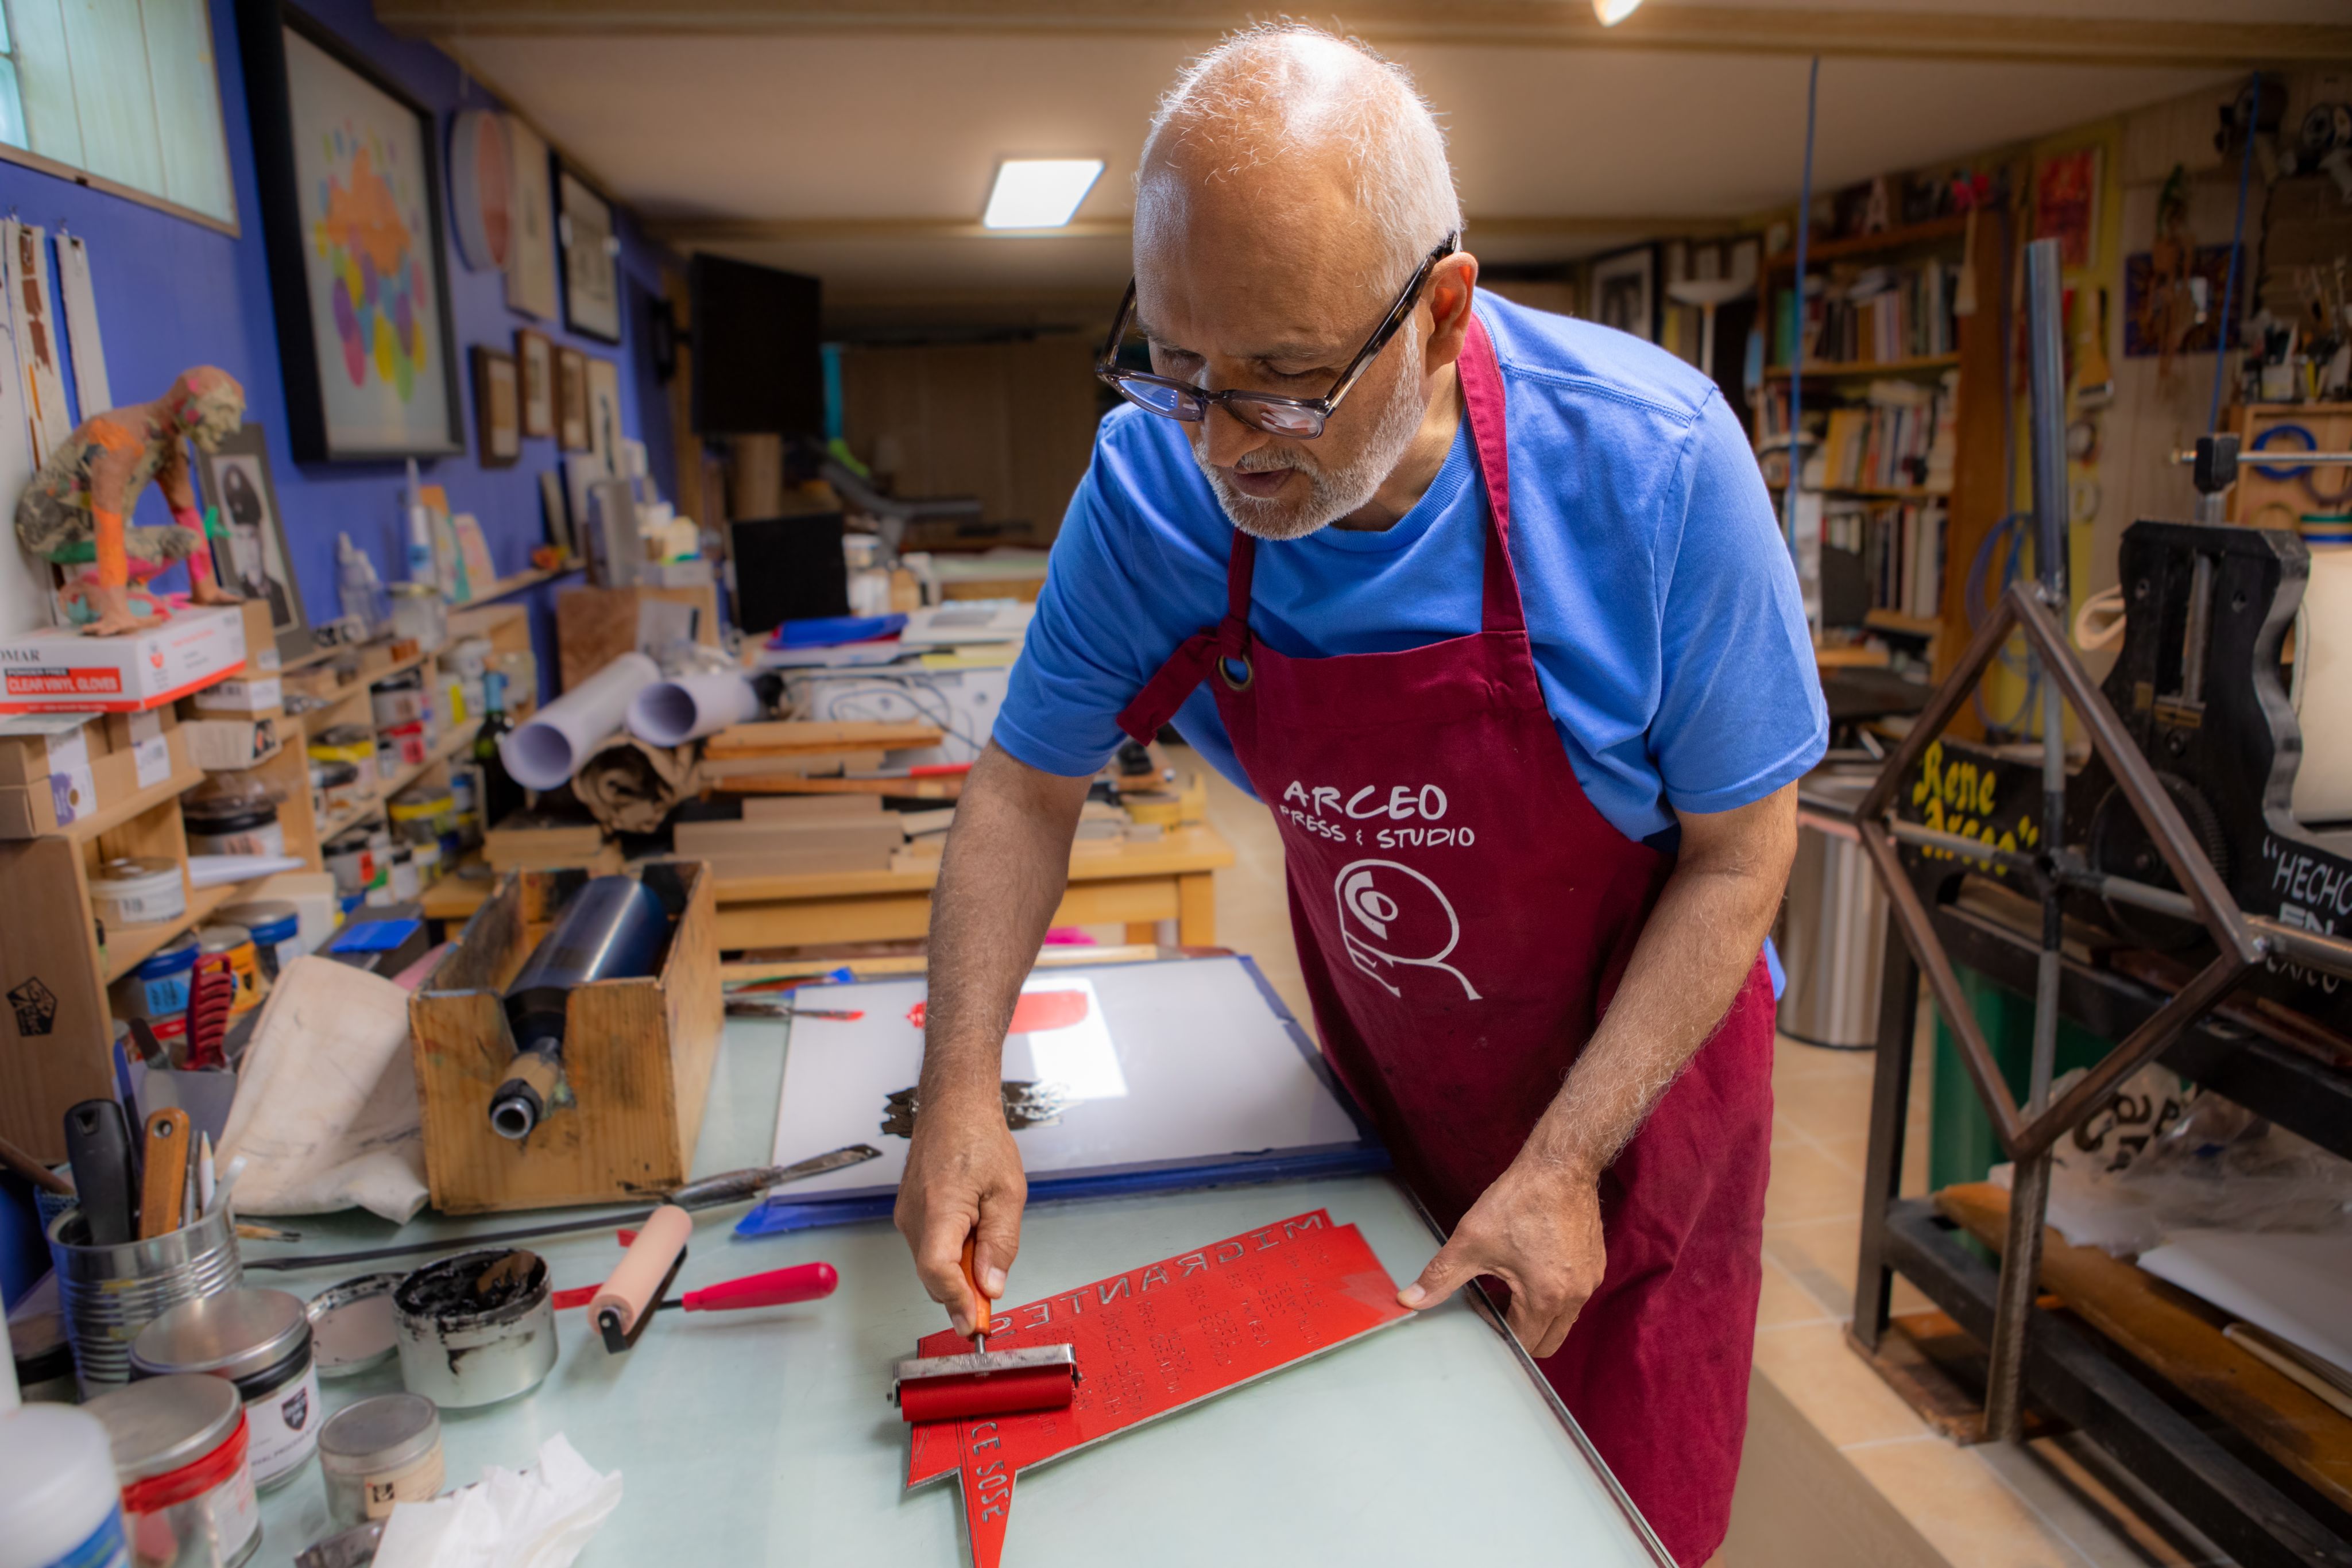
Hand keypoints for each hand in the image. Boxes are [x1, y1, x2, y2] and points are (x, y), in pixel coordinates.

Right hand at [894, 1089, 1026, 1335]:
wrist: (953, 1106)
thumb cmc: (979, 1138)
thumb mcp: (1008, 1192)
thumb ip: (1001, 1242)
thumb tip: (991, 1286)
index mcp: (939, 1207)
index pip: (937, 1270)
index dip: (956, 1301)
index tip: (974, 1323)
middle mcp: (914, 1216)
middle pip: (934, 1274)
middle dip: (963, 1290)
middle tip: (992, 1292)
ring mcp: (907, 1215)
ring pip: (932, 1263)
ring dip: (959, 1267)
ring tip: (986, 1231)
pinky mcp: (909, 1214)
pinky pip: (930, 1247)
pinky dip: (951, 1252)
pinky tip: (972, 1228)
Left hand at [1397, 1159, 1604, 1357]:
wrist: (1560, 1166)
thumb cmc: (1519, 1201)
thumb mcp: (1470, 1242)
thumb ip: (1440, 1277)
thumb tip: (1410, 1300)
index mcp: (1546, 1298)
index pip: (1523, 1343)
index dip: (1497, 1332)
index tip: (1482, 1311)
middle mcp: (1575, 1296)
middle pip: (1548, 1341)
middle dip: (1520, 1333)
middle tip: (1496, 1306)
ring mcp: (1589, 1281)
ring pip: (1562, 1320)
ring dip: (1537, 1314)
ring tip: (1510, 1285)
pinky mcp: (1595, 1265)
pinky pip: (1574, 1297)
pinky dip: (1553, 1294)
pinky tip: (1530, 1267)